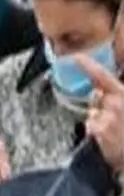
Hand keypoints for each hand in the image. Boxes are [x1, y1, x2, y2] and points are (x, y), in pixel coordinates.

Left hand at [74, 56, 123, 171]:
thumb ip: (115, 96)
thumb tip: (100, 92)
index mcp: (123, 94)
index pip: (102, 76)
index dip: (88, 65)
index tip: (76, 57)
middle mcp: (116, 102)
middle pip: (97, 97)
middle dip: (102, 104)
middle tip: (116, 120)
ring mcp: (106, 116)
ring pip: (94, 112)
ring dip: (100, 119)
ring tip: (115, 131)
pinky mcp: (98, 129)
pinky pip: (91, 126)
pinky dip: (97, 131)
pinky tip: (109, 137)